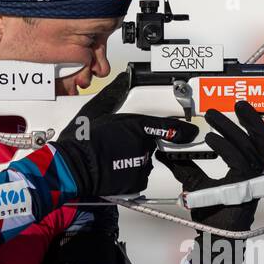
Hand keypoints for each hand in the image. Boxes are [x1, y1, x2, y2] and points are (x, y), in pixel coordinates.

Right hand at [53, 73, 198, 197]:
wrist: (73, 168)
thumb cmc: (81, 141)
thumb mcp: (95, 111)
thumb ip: (113, 95)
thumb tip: (120, 80)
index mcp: (136, 126)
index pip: (166, 128)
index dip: (181, 131)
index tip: (190, 132)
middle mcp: (143, 146)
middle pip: (150, 144)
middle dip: (137, 144)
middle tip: (114, 147)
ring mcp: (142, 165)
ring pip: (144, 161)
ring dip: (133, 160)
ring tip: (110, 159)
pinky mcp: (136, 182)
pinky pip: (138, 176)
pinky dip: (129, 174)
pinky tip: (112, 170)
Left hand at [155, 100, 263, 263]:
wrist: (214, 238)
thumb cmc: (211, 215)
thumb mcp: (195, 185)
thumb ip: (185, 167)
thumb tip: (165, 153)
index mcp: (248, 171)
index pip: (259, 140)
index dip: (253, 122)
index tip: (238, 107)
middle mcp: (254, 174)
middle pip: (258, 140)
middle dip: (242, 121)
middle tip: (218, 110)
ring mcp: (251, 181)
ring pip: (249, 147)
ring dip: (232, 129)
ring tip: (214, 119)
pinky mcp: (244, 188)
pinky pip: (240, 161)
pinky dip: (226, 148)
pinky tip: (211, 140)